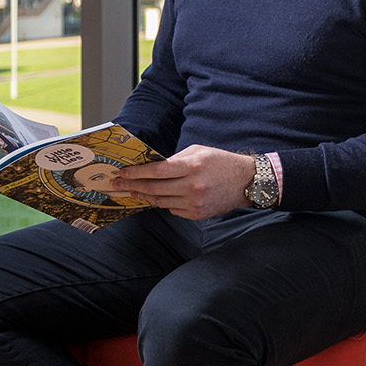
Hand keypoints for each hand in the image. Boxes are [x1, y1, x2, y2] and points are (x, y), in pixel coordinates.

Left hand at [113, 145, 254, 219]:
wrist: (247, 182)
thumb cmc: (221, 162)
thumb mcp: (199, 151)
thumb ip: (176, 159)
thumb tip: (153, 166)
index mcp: (192, 166)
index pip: (157, 170)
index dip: (137, 173)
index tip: (123, 173)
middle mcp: (193, 186)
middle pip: (154, 188)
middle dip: (133, 186)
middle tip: (118, 185)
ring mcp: (195, 202)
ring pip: (161, 201)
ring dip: (146, 196)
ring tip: (136, 191)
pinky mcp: (198, 214)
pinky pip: (173, 210)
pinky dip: (165, 203)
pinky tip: (161, 197)